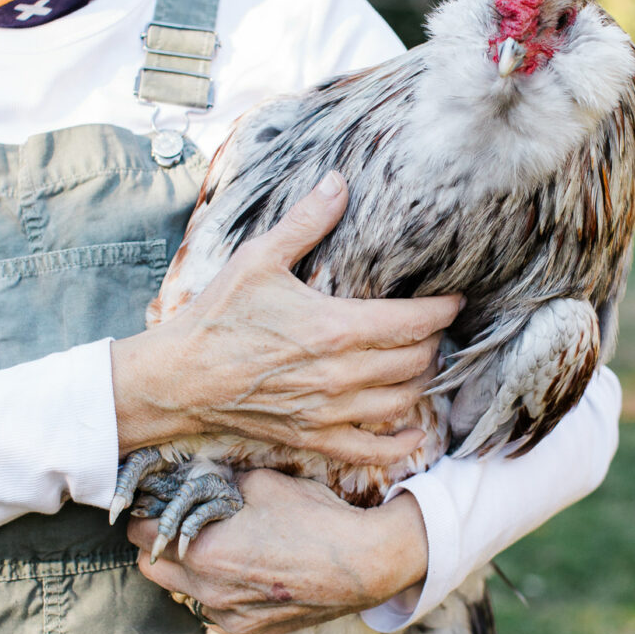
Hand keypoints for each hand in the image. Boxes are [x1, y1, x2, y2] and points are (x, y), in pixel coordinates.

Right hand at [111, 171, 461, 466]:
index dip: (442, 310)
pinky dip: (401, 444)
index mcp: (336, 327)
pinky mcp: (313, 438)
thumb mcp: (259, 259)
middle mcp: (342, 374)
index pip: (413, 321)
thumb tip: (337, 182)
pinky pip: (372, 451)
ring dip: (421, 382)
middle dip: (433, 342)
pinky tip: (415, 432)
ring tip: (423, 363)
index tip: (454, 300)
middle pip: (416, 361)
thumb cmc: (218, 317)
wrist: (179, 378)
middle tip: (435, 327)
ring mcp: (330, 411)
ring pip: (402, 401)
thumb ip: (305, 222)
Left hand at [126, 469, 427, 633]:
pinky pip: (218, 611)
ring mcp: (230, 618)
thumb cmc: (314, 517)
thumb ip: (221, 483)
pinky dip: (222, 591)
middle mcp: (208, 593)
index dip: (148, 514)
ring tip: (223, 547)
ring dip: (191, 571)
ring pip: (184, 593)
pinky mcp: (252, 633)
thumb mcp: (263, 483)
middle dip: (160, 544)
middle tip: (184, 523)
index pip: (142, 535)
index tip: (158, 502)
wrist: (362, 563)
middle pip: (152, 568)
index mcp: (203, 552)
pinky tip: (250, 570)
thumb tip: (199, 478)